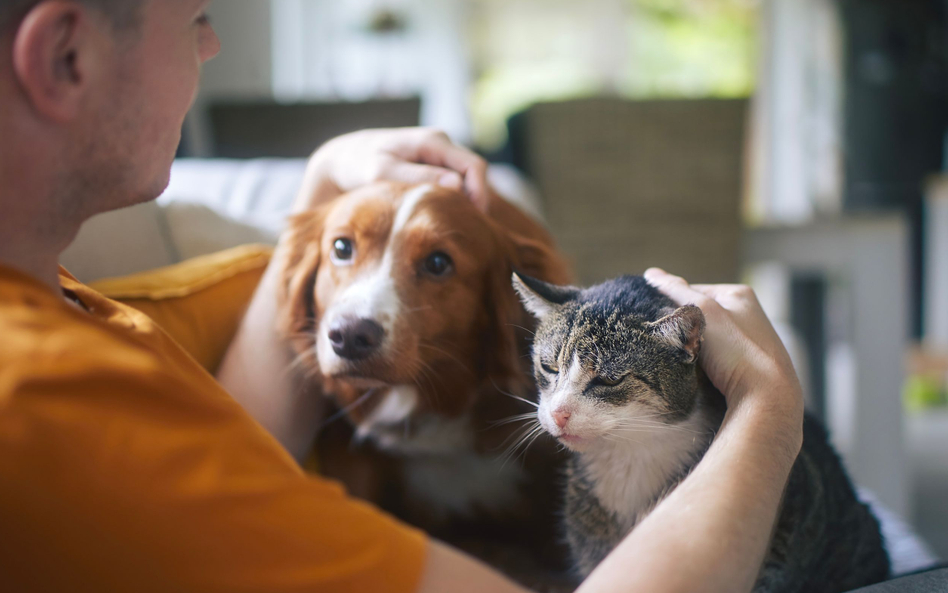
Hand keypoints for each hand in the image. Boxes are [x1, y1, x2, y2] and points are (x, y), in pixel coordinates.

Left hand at [295, 127, 489, 211]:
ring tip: (454, 228)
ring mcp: (437, 156)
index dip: (480, 194)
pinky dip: (451, 201)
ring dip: (463, 203)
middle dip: (474, 201)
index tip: (472, 220)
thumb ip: (418, 177)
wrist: (342, 160)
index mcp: (432, 141)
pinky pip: (452, 184)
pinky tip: (442, 220)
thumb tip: (456, 185)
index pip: (474, 166)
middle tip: (465, 230)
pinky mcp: (431, 167)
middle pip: (474, 174)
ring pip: (464, 181)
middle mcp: (440, 145)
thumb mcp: (382, 172)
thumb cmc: (358, 164)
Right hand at [644, 268, 803, 442]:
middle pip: (699, 315)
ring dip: (692, 347)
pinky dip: (704, 364)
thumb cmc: (737, 350)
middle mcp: (748, 314)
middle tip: (672, 341)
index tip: (661, 321)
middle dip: (684, 327)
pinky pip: (716, 358)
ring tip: (685, 359)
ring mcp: (749, 341)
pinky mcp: (748, 365)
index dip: (672, 304)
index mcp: (739, 294)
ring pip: (706, 338)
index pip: (692, 290)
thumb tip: (652, 273)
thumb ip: (676, 291)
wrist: (765, 397)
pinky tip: (701, 373)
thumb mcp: (702, 313)